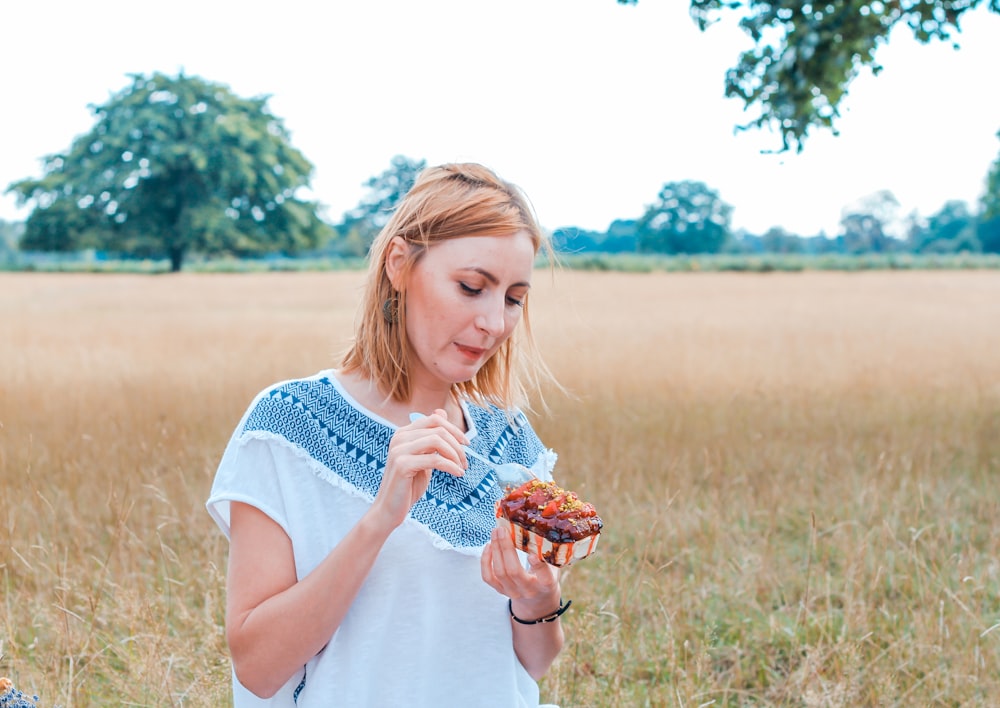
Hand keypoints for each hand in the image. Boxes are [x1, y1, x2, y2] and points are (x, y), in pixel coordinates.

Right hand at [369, 409, 467, 529]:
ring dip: (455, 454)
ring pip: (437, 441)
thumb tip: (441, 411)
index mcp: (403, 433)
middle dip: (457, 444)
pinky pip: (435, 459)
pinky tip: (458, 474)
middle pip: (438, 429)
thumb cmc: (408, 486)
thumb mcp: (423, 458)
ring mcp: (399, 450)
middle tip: (465, 461)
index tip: (466, 444)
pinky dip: (451, 466)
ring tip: (462, 468)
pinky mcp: (402, 465)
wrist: (389, 510)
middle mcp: (399, 437)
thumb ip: (431, 437)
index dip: (454, 429)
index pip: (434, 419)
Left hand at [481, 527, 560, 614]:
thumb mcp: (553, 568)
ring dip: (495, 550)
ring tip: (495, 532)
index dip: (539, 566)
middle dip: (506, 548)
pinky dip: (485, 560)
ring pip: (500, 572)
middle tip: (502, 530)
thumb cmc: (546, 577)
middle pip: (514, 572)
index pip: (545, 578)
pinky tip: (489, 546)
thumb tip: (542, 528)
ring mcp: (513, 592)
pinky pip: (488, 577)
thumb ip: (548, 553)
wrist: (537, 602)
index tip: (532, 554)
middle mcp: (529, 590)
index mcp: (546, 585)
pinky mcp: (501, 591)